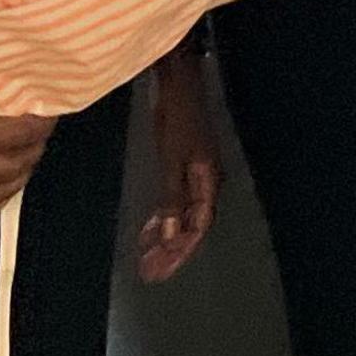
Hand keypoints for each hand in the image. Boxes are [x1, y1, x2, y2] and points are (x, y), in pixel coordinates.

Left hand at [136, 55, 219, 284]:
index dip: (180, 252)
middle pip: (191, 226)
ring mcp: (195, 174)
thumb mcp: (172, 160)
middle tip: (151, 273)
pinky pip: (176, 201)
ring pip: (183, 215)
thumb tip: (171, 236)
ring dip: (166, 237)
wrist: (179, 82)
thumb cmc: (177, 117)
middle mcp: (205, 182)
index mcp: (207, 182)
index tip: (161, 271)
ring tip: (148, 258)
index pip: (197, 228)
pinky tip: (150, 228)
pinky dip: (163, 218)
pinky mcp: (183, 165)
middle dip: (171, 251)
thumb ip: (172, 198)